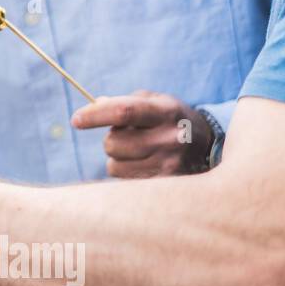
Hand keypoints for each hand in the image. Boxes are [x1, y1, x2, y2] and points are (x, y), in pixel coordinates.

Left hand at [71, 90, 213, 177]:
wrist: (208, 146)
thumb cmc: (169, 119)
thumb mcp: (153, 102)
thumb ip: (122, 102)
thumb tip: (94, 108)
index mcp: (164, 111)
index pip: (124, 111)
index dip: (95, 115)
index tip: (76, 120)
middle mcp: (170, 138)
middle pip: (112, 143)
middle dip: (110, 139)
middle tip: (128, 136)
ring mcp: (169, 164)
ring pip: (114, 165)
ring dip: (118, 158)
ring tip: (139, 151)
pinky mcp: (166, 184)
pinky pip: (124, 180)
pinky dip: (127, 171)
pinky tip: (145, 164)